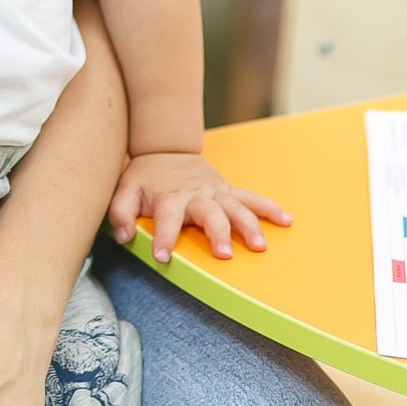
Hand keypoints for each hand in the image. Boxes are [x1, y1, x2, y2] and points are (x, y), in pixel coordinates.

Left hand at [108, 152, 290, 262]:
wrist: (165, 148)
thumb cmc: (145, 176)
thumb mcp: (125, 190)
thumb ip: (120, 212)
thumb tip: (124, 236)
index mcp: (169, 196)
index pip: (166, 218)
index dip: (164, 237)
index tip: (163, 257)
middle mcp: (196, 194)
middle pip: (209, 213)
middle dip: (217, 233)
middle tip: (223, 254)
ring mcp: (215, 191)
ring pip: (235, 206)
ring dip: (248, 225)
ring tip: (260, 246)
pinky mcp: (228, 190)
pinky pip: (251, 198)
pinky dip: (269, 208)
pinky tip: (286, 220)